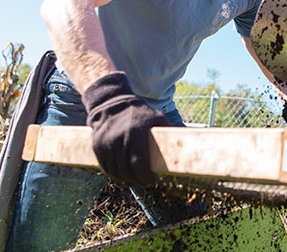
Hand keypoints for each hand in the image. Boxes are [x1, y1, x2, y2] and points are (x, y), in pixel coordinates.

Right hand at [82, 72, 169, 186]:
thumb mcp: (156, 117)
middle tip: (146, 183)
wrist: (111, 103)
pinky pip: (105, 168)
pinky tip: (123, 176)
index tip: (153, 180)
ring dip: (126, 180)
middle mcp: (118, 139)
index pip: (139, 163)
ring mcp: (106, 143)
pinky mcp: (96, 147)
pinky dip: (114, 175)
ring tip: (136, 181)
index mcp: (135, 133)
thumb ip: (168, 130)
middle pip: (127, 170)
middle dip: (138, 180)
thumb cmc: (139, 113)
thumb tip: (190, 143)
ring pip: (115, 172)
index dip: (146, 176)